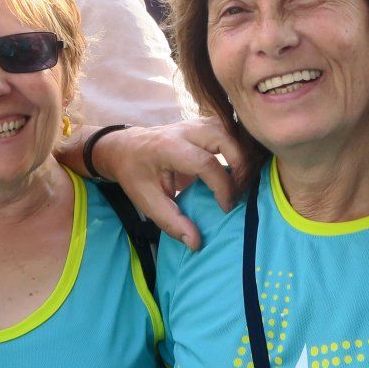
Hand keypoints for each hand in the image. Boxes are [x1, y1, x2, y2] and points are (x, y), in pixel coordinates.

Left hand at [97, 119, 246, 250]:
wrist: (125, 148)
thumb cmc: (136, 174)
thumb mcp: (147, 201)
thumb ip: (171, 222)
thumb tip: (196, 242)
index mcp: (169, 147)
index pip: (206, 163)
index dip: (222, 187)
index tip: (225, 207)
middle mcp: (186, 130)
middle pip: (227, 140)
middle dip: (240, 168)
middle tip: (239, 193)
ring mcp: (197, 124)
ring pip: (233, 132)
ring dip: (243, 158)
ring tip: (241, 183)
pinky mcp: (205, 126)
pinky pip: (231, 133)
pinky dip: (240, 151)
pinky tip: (238, 171)